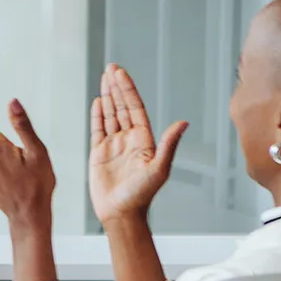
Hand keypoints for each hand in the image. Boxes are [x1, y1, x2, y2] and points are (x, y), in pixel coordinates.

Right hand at [89, 65, 186, 225]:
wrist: (121, 213)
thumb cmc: (141, 195)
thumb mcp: (159, 169)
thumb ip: (168, 144)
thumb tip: (183, 122)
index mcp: (144, 140)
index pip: (135, 109)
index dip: (128, 90)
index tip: (120, 74)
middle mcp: (129, 139)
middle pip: (122, 107)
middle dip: (117, 87)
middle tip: (111, 67)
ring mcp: (114, 145)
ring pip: (110, 115)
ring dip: (107, 96)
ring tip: (104, 78)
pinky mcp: (99, 153)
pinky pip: (98, 129)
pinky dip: (97, 115)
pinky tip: (98, 102)